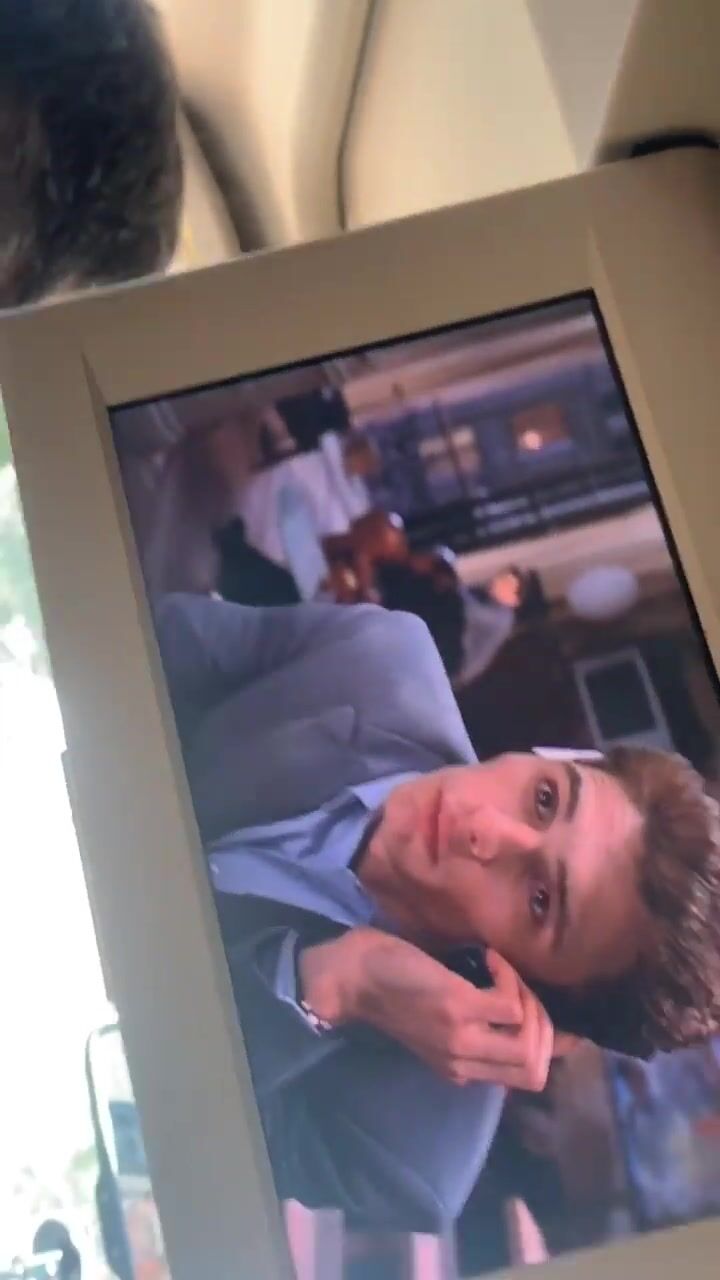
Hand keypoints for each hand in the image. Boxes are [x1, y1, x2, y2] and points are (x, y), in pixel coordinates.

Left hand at [300, 930, 554, 1091]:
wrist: (351, 977)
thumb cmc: (393, 989)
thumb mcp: (438, 1021)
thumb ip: (477, 1025)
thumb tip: (524, 1013)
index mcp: (461, 1069)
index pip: (529, 1079)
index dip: (551, 1047)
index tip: (545, 1010)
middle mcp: (464, 1062)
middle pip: (536, 1069)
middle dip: (545, 1024)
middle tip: (521, 988)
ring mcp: (463, 1037)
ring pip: (531, 1040)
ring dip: (531, 999)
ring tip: (505, 974)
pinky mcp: (459, 1007)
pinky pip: (512, 1003)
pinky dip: (509, 976)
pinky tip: (488, 959)